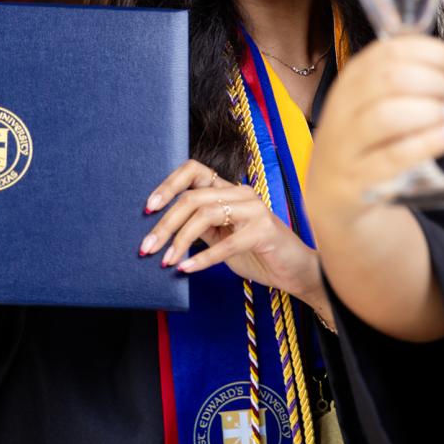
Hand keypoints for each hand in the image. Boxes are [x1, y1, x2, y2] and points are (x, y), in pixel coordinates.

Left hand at [138, 159, 323, 303]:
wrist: (297, 272)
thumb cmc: (256, 253)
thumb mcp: (220, 237)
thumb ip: (198, 228)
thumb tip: (162, 229)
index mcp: (228, 189)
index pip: (193, 170)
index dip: (167, 185)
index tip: (147, 208)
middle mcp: (240, 192)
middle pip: (192, 198)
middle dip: (165, 223)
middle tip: (147, 246)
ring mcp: (254, 209)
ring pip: (205, 215)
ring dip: (180, 240)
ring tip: (166, 260)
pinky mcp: (264, 231)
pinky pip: (226, 244)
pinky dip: (202, 258)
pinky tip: (186, 269)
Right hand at [306, 36, 443, 229]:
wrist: (329, 193)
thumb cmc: (361, 142)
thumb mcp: (368, 105)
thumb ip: (397, 78)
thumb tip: (443, 56)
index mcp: (348, 83)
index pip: (386, 52)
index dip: (429, 52)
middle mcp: (342, 109)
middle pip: (388, 79)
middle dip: (432, 80)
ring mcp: (346, 144)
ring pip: (387, 115)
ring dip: (429, 110)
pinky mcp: (358, 178)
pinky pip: (396, 156)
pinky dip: (431, 142)